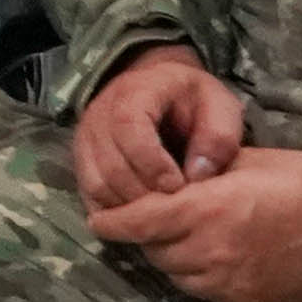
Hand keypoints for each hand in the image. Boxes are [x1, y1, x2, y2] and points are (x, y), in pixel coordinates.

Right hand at [67, 42, 245, 211]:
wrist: (159, 87)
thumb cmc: (192, 99)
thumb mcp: (219, 105)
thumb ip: (218, 137)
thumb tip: (198, 176)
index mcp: (135, 92)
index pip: (128, 128)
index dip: (152, 163)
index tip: (178, 185)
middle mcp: (100, 113)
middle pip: (111, 165)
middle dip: (146, 193)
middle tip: (175, 208)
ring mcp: (85, 138)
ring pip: (97, 184)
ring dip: (130, 206)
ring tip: (161, 212)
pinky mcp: (82, 160)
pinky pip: (89, 195)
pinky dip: (114, 211)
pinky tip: (141, 214)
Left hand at [91, 144, 301, 301]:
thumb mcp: (247, 161)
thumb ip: (200, 173)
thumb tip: (170, 174)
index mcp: (205, 209)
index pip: (138, 220)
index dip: (113, 220)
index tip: (99, 218)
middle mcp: (208, 250)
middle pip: (152, 248)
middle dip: (144, 233)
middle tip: (147, 218)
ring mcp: (225, 282)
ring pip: (175, 272)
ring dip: (168, 255)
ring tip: (179, 236)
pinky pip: (202, 290)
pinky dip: (194, 274)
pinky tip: (206, 257)